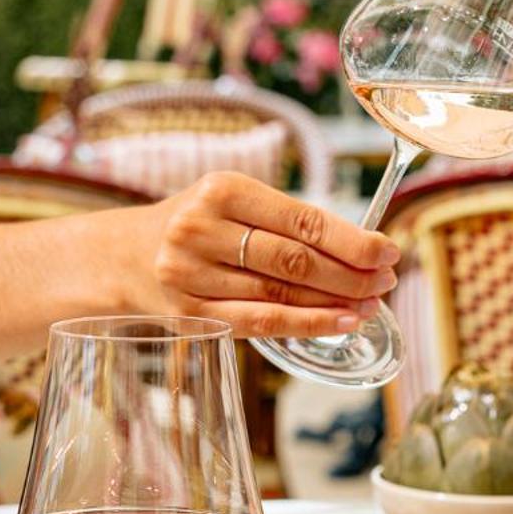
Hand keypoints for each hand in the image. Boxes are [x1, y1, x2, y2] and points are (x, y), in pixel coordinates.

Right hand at [144, 173, 398, 341]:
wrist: (124, 256)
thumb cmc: (198, 227)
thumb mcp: (232, 203)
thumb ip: (286, 221)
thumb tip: (362, 248)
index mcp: (221, 190)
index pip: (303, 219)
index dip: (353, 240)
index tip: (388, 251)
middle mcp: (202, 229)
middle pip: (296, 260)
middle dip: (352, 274)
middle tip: (386, 281)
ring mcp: (191, 274)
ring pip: (282, 294)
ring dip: (337, 302)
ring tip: (371, 303)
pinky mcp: (189, 314)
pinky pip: (262, 322)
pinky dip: (308, 324)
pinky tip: (342, 323)